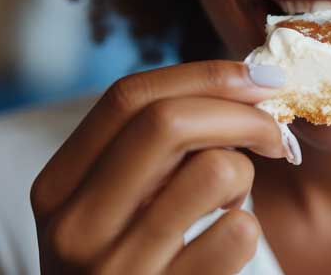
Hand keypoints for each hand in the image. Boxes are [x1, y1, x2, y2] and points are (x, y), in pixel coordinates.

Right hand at [30, 60, 291, 273]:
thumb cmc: (123, 264)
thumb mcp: (107, 207)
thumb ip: (147, 150)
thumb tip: (241, 84)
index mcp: (57, 188)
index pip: (128, 98)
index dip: (203, 75)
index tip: (257, 76)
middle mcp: (74, 227)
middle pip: (169, 123)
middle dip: (241, 112)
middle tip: (273, 132)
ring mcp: (117, 270)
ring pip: (215, 172)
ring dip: (244, 178)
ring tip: (227, 204)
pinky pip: (237, 235)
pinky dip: (246, 231)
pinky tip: (221, 248)